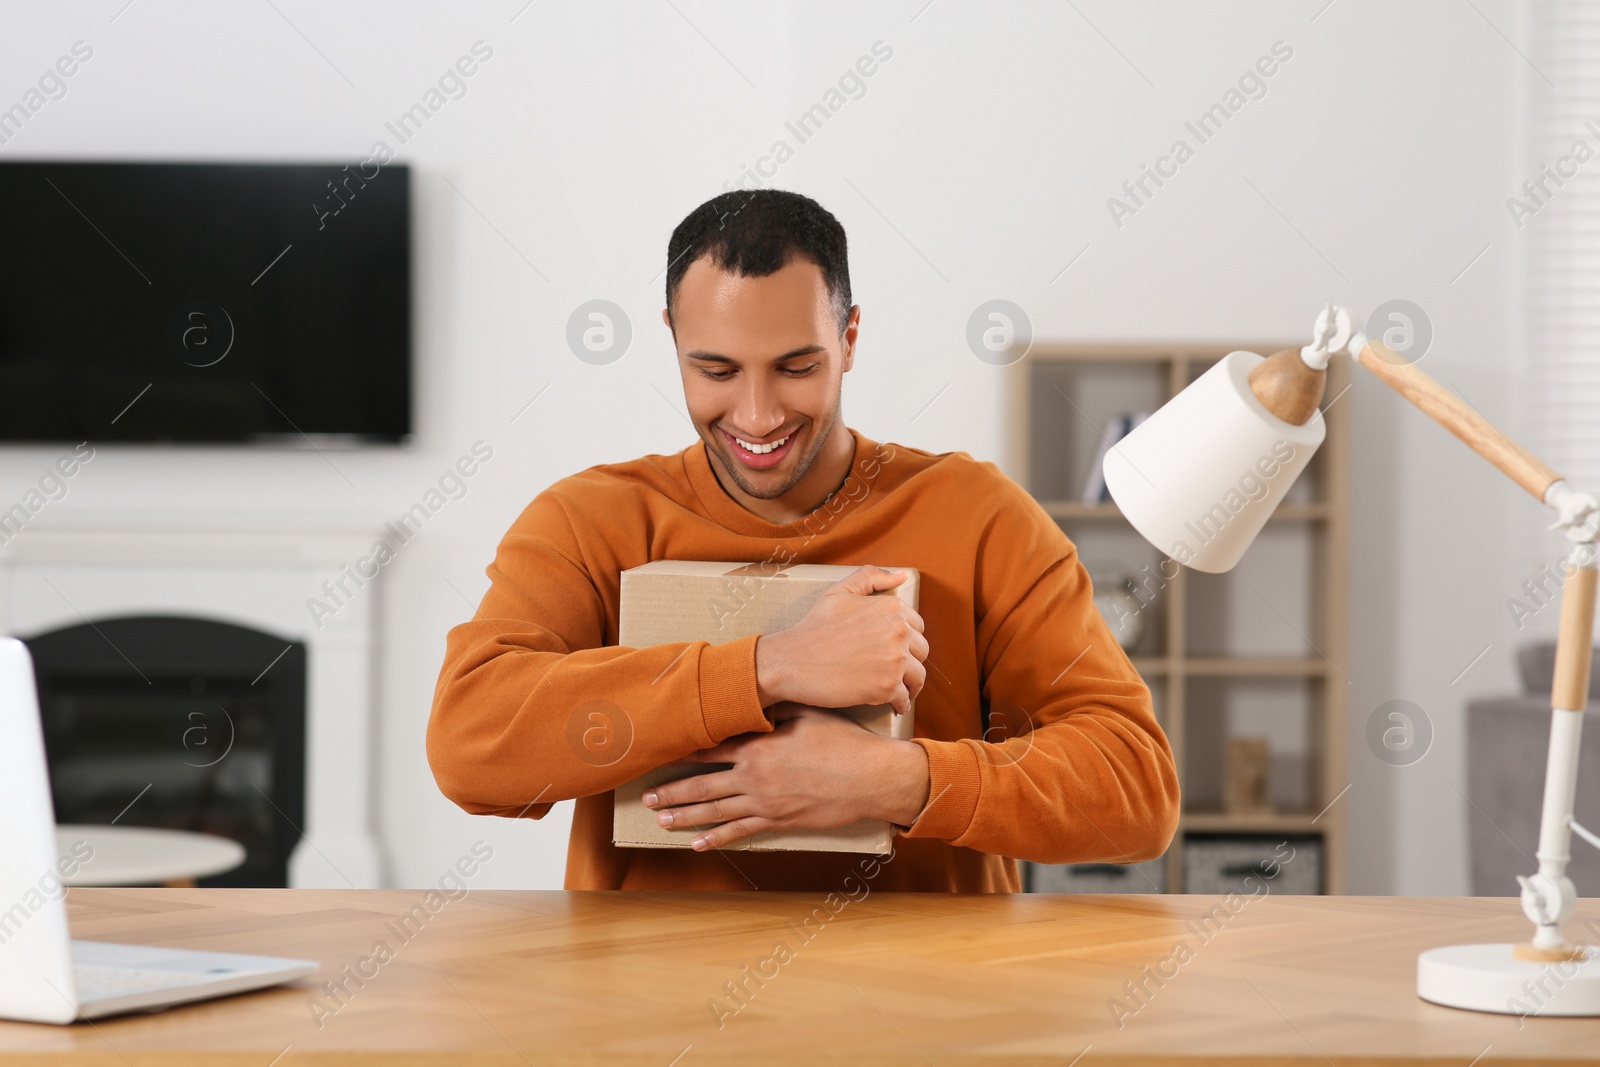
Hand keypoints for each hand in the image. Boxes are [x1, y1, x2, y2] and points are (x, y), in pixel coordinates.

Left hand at [641, 704, 930, 849]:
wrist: (871, 778)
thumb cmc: (844, 741)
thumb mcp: (808, 713)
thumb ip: (776, 709)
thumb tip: (756, 700)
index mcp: (758, 748)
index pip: (710, 749)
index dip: (682, 751)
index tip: (660, 752)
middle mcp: (754, 778)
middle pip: (702, 786)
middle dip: (672, 792)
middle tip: (646, 798)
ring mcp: (765, 804)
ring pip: (715, 812)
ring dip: (685, 816)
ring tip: (661, 820)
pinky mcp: (779, 823)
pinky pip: (740, 832)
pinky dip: (716, 838)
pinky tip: (698, 843)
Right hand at [755, 565, 927, 714]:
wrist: (793, 660)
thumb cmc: (814, 626)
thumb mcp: (839, 592)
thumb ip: (871, 578)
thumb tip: (901, 576)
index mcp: (891, 608)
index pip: (917, 626)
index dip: (907, 639)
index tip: (896, 648)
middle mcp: (898, 632)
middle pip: (921, 652)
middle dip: (910, 661)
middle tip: (896, 670)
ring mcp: (894, 661)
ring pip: (918, 677)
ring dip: (910, 685)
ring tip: (898, 689)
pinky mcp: (886, 687)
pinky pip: (904, 698)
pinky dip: (900, 704)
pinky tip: (892, 704)